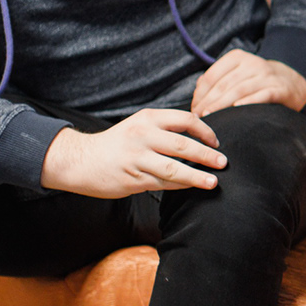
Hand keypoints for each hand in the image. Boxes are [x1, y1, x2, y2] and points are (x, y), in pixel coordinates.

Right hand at [41, 109, 225, 198]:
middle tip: (223, 163)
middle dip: (207, 155)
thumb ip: (166, 128)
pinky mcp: (132, 178)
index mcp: (148, 118)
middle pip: (183, 145)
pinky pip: (162, 184)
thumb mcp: (140, 125)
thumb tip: (201, 137)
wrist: (82, 160)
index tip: (216, 142)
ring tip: (213, 182)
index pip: (185, 120)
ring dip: (197, 176)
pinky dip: (180, 185)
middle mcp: (142, 136)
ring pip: (174, 169)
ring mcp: (137, 159)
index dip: (205, 131)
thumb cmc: (118, 143)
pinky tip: (192, 187)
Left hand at [190, 48, 305, 115]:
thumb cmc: (256, 81)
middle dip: (208, 102)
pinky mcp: (279, 88)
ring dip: (222, 104)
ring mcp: (267, 75)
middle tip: (198, 118)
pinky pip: (262, 95)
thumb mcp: (237, 73)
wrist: (292, 80)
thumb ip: (218, 81)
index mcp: (237, 58)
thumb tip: (197, 100)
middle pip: (224, 84)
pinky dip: (248, 101)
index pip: (212, 76)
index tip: (194, 110)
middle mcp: (252, 64)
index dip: (200, 94)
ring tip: (210, 117)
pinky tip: (237, 109)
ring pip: (239, 90)